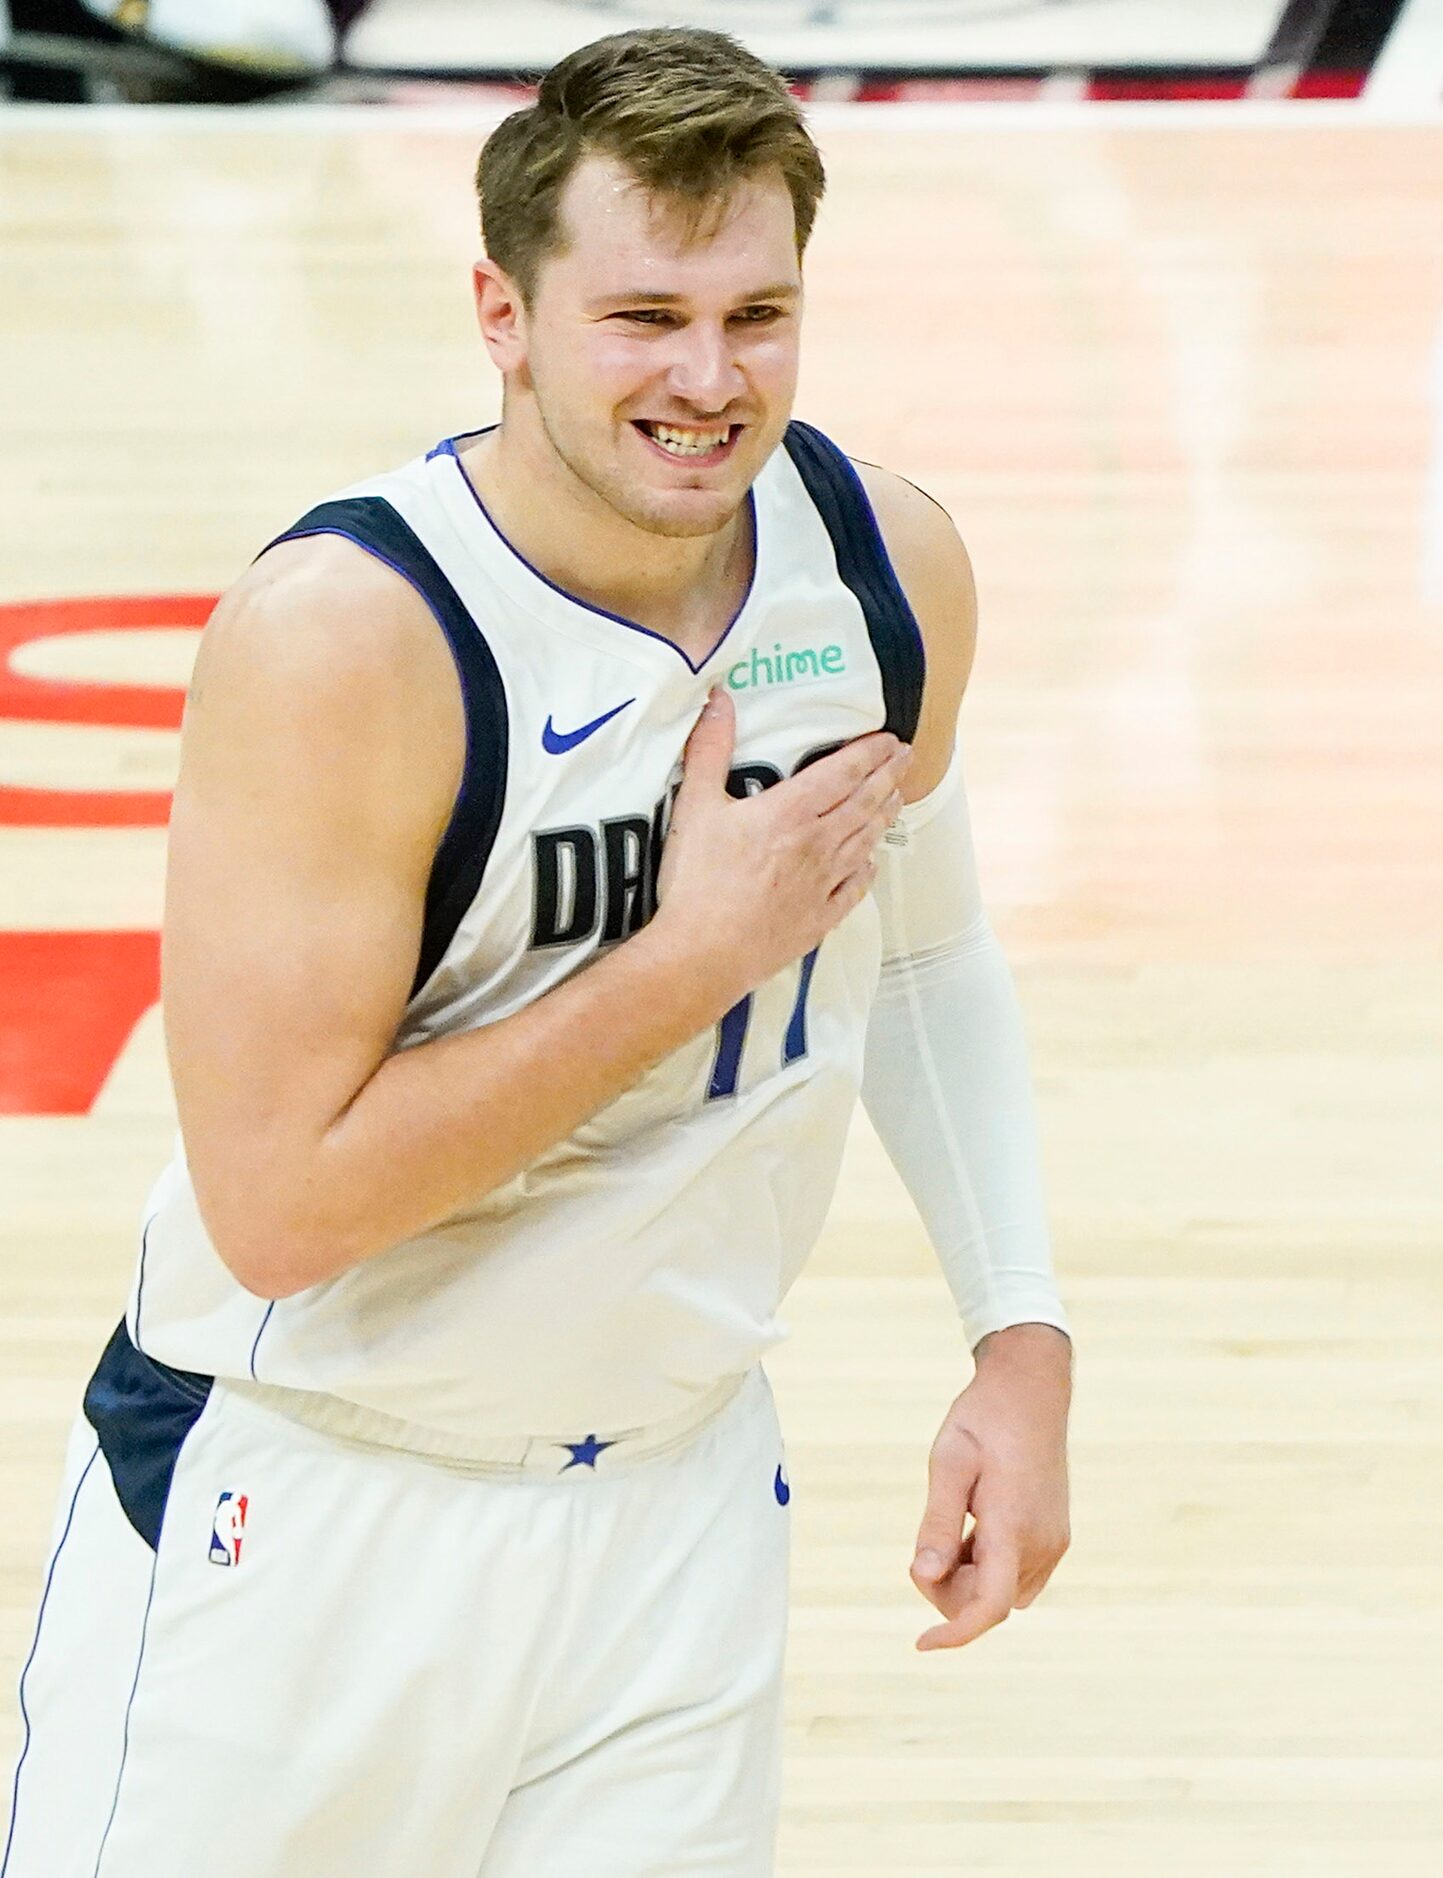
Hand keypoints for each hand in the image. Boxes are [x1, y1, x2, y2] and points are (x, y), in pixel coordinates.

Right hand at [655, 688, 909, 1003]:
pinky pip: (853, 889)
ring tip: (896, 798)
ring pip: (865, 842)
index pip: (843, 772)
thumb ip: (710, 749)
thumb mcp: (695, 806)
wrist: (703, 954)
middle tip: (905, 758)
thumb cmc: (697, 883)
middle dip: (889, 776)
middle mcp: (817, 845)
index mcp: (791, 813)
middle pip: (864, 803)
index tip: (889, 738)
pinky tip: (870, 863)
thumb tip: (719, 700)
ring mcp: (823, 885)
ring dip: (884, 816)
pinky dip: (866, 871)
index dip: (869, 752)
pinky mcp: (819, 919)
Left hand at [909, 1328, 1071, 1650]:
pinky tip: (976, 1522)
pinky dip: (988, 1565)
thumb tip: (922, 1576)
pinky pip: (1016, 1576)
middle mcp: (1042, 1544)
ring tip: (957, 1520)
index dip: (955, 1633)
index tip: (921, 1643)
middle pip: (987, 1601)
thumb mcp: (948, 1463)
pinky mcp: (1056, 1537)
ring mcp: (1054, 1542)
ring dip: (970, 1576)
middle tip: (929, 1540)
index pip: (988, 1606)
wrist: (1031, 1389)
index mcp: (1013, 1526)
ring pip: (1001, 1592)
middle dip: (949, 1587)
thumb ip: (936, 1523)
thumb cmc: (983, 1420)